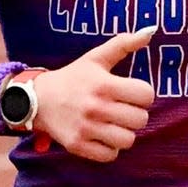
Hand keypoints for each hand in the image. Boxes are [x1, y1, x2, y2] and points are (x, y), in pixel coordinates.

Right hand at [31, 27, 155, 160]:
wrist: (37, 99)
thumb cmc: (73, 78)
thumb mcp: (96, 58)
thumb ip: (124, 44)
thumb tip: (150, 31)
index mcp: (104, 84)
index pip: (146, 95)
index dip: (143, 94)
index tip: (130, 93)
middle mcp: (96, 107)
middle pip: (140, 120)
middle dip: (134, 114)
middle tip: (121, 109)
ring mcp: (87, 128)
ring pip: (128, 140)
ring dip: (123, 133)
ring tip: (112, 124)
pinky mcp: (78, 145)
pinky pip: (110, 155)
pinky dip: (109, 148)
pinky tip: (101, 136)